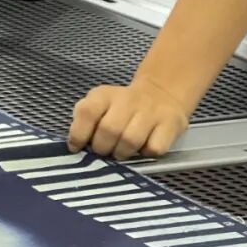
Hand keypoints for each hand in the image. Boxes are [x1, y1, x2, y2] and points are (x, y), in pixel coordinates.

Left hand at [67, 76, 190, 159]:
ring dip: (122, 153)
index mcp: (105, 95)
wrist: (161, 93)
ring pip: (130, 141)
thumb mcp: (100, 103)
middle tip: (104, 150)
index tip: (77, 147)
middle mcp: (128, 101)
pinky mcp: (170, 125)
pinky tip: (143, 148)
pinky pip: (154, 148)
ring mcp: (151, 112)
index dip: (79, 133)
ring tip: (121, 151)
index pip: (87, 112)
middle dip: (102, 148)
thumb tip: (75, 145)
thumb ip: (85, 119)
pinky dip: (146, 154)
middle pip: (109, 130)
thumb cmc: (122, 106)